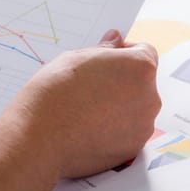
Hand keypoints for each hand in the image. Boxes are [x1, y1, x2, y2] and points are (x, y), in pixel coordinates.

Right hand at [0, 28, 160, 178]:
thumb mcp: (75, 58)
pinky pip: (127, 132)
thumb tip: (115, 41)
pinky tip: (87, 128)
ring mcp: (143, 127)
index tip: (104, 62)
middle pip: (141, 83)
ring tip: (85, 110)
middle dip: (121, 81)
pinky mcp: (132, 149)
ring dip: (118, 106)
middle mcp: (150, 97)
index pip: (144, 52)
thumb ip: (103, 50)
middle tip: (89, 87)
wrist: (38, 140)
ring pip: (134, 109)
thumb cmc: (54, 94)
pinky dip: (113, 129)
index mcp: (140, 67)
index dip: (123, 54)